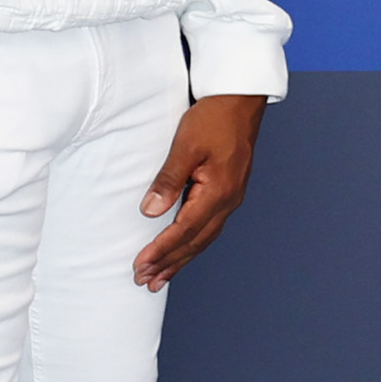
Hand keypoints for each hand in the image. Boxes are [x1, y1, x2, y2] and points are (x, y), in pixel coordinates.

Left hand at [133, 93, 263, 287]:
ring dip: (180, 260)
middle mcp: (228, 201)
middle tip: (144, 281)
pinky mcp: (228, 193)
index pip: (183, 231)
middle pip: (195, 243)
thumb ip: (168, 180)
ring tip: (159, 278)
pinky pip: (208, 228)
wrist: (240, 100)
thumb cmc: (214, 118)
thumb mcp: (185, 145)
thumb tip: (150, 212)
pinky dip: (191, 244)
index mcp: (218, 192)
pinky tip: (181, 251)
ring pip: (203, 239)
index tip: (140, 265)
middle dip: (169, 264)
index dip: (161, 251)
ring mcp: (231, 199)